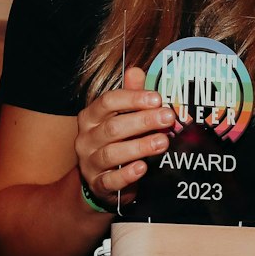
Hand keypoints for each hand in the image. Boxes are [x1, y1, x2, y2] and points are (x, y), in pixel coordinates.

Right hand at [74, 66, 173, 206]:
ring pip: (111, 153)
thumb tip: (136, 70)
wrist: (103, 181)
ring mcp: (90, 163)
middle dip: (143, 121)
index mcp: (91, 116)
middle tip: (168, 118)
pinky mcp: (98, 185)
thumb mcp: (121, 117)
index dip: (133, 98)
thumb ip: (129, 96)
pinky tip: (143, 167)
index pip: (108, 102)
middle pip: (113, 127)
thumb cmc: (116, 142)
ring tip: (162, 142)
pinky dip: (127, 174)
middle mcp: (86, 138)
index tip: (157, 98)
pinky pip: (111, 180)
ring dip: (139, 146)